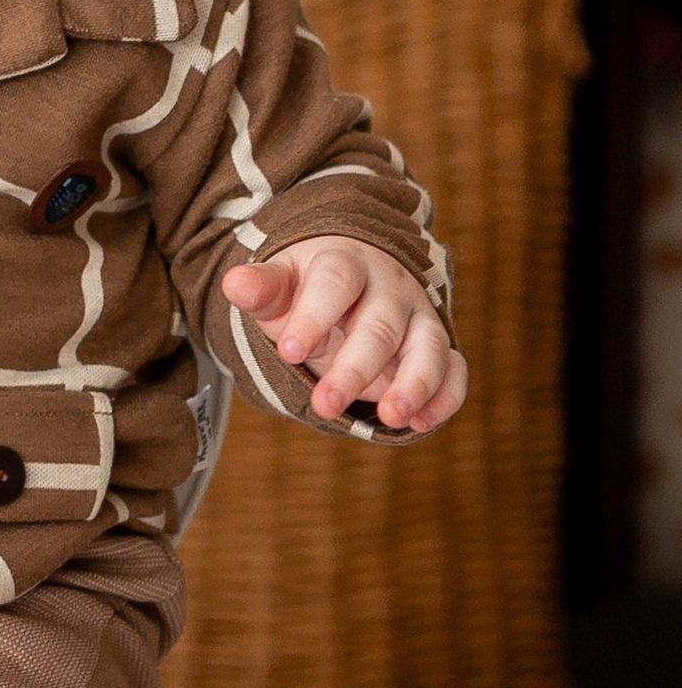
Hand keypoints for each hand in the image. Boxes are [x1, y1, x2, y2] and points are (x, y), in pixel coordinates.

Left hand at [220, 236, 466, 432]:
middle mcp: (390, 289)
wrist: (350, 283)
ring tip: (391, 418)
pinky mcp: (437, 348)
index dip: (316, 315)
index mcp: (347, 264)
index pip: (336, 282)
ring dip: (414, 383)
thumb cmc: (306, 290)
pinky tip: (421, 423)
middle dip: (355, 367)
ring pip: (429, 347)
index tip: (289, 351)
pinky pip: (454, 369)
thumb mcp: (280, 286)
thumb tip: (234, 283)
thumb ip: (262, 288)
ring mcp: (419, 318)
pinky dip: (446, 396)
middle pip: (380, 325)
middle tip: (325, 404)